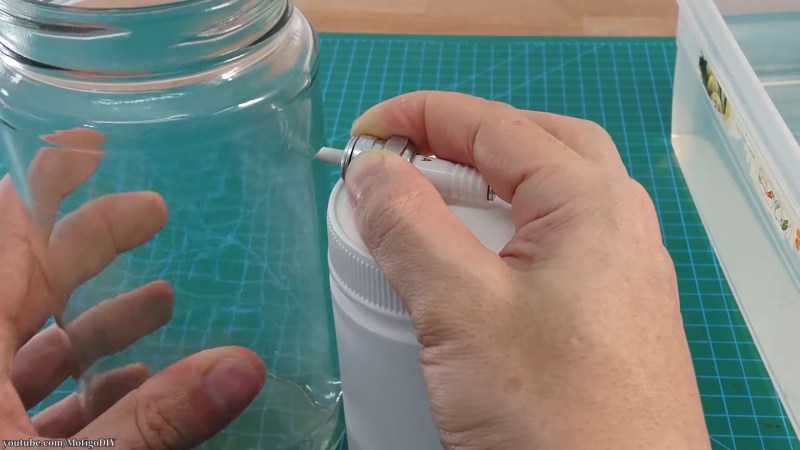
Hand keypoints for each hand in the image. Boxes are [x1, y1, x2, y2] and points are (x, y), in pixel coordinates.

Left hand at [1, 128, 265, 447]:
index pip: (7, 237)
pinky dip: (90, 385)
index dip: (48, 182)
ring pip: (35, 345)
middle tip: (153, 212)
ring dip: (101, 321)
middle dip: (92, 244)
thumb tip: (245, 368)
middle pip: (27, 281)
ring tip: (162, 297)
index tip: (91, 143)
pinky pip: (37, 398)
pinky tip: (136, 381)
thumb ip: (156, 418)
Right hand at [344, 91, 710, 448]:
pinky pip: (556, 245)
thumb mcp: (460, 309)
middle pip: (536, 145)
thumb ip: (410, 226)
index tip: (367, 130)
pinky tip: (478, 266)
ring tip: (437, 207)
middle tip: (408, 157)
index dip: (422, 117)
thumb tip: (373, 170)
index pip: (495, 126)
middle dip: (466, 139)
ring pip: (550, 196)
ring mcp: (622, 271)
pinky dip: (508, 232)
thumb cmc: (555, 417)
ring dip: (490, 186)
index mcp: (590, 202)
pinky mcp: (611, 314)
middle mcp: (618, 225)